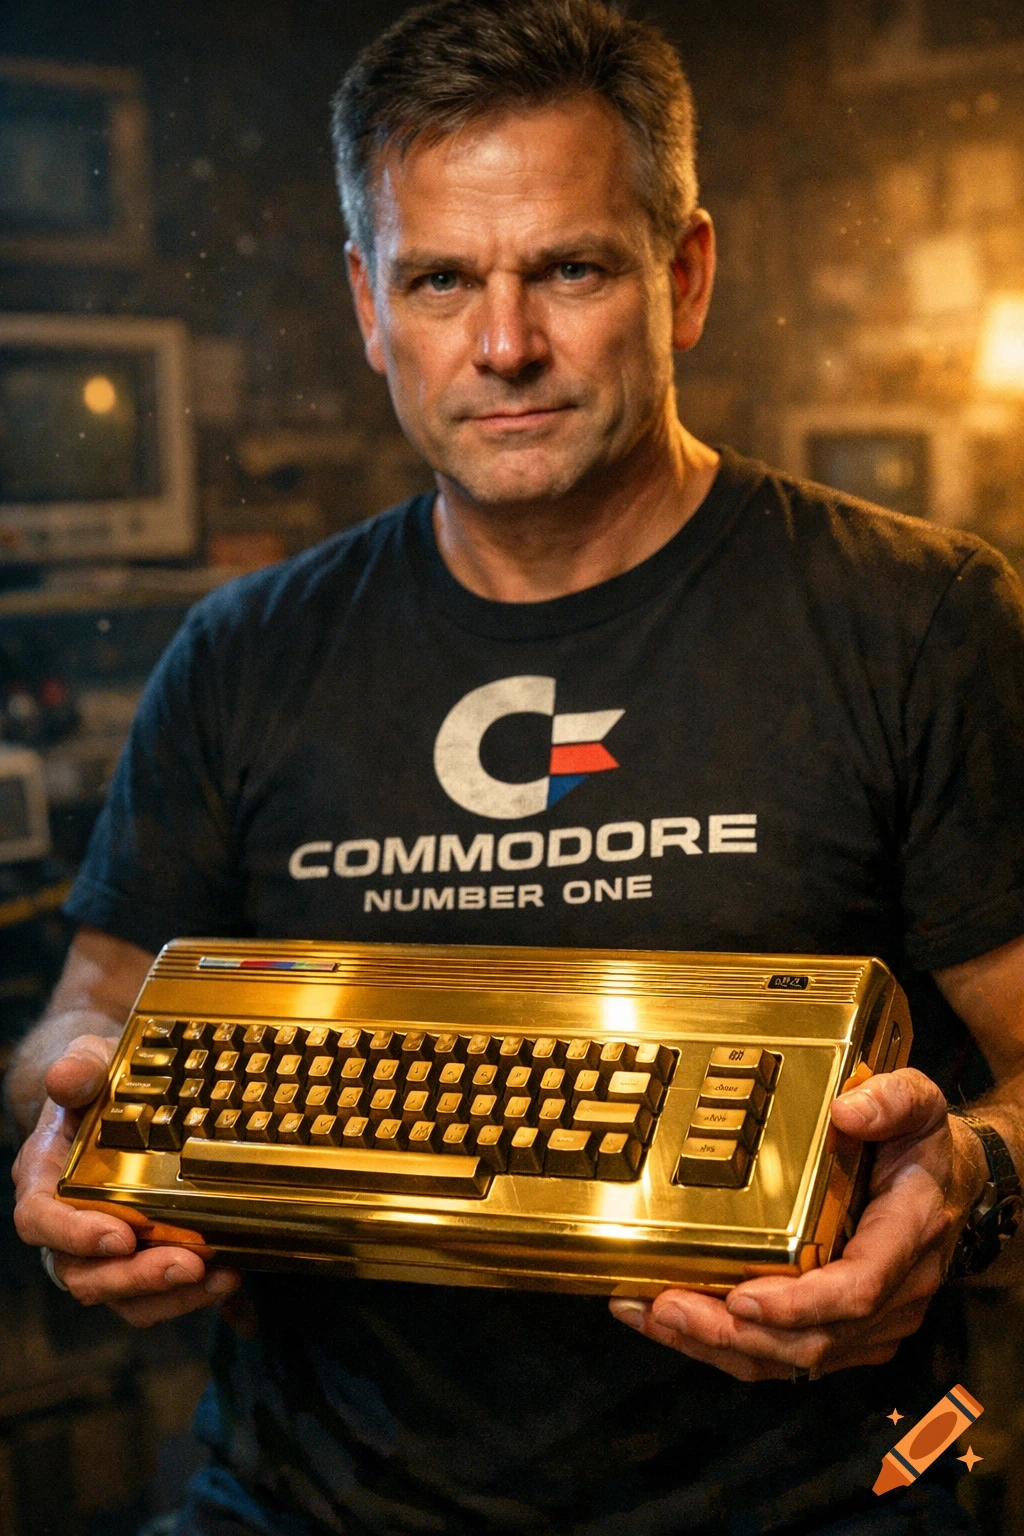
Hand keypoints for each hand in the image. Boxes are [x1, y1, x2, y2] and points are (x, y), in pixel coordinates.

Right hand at [12, 1033, 240, 1326]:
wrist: (119, 1092)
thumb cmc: (99, 1080)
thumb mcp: (89, 1061)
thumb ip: (78, 1069)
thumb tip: (64, 1077)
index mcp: (44, 1179)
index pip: (40, 1220)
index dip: (74, 1235)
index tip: (120, 1237)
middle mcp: (67, 1225)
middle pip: (83, 1273)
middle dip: (136, 1276)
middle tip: (188, 1264)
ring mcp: (102, 1248)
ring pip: (121, 1295)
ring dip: (169, 1294)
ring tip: (218, 1276)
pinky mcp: (139, 1257)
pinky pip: (154, 1293)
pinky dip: (189, 1294)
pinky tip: (229, 1277)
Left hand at [608, 1068, 987, 1379]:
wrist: (951, 1181)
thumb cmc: (923, 1144)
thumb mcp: (920, 1103)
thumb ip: (892, 1099)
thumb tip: (846, 1110)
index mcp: (907, 1237)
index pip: (857, 1289)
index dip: (799, 1305)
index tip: (742, 1299)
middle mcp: (893, 1294)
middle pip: (813, 1341)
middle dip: (734, 1335)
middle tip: (665, 1309)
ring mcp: (869, 1323)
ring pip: (792, 1360)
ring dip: (717, 1348)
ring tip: (650, 1316)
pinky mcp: (843, 1332)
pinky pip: (783, 1356)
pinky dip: (725, 1347)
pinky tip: (669, 1321)